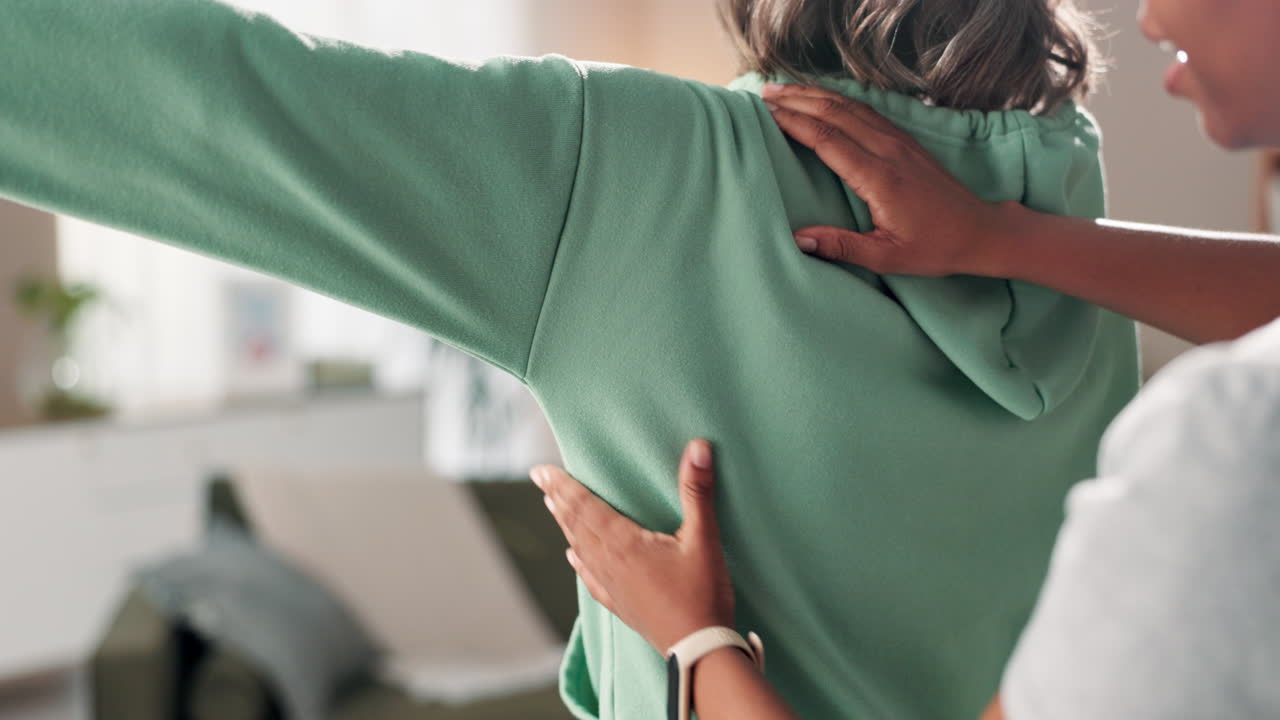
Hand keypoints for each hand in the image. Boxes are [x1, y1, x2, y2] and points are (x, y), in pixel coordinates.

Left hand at [531, 439, 735, 653]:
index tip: (542, 470)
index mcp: (624, 543)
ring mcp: (613, 586)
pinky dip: (579, 564)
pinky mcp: (621, 604)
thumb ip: (697, 491)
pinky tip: (573, 559)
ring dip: (565, 525)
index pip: (585, 507)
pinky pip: (591, 580)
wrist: (699, 650)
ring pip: (580, 549)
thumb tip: (699, 447)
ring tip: (552, 506)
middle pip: (576, 524)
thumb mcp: (704, 538)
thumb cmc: (702, 594)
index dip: (563, 486)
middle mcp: (610, 563)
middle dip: (557, 499)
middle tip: (540, 478)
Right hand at [762, 83, 1018, 277]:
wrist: (978, 231)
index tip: (765, 114)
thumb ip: (841, 247)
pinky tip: (819, 97)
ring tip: (781, 88)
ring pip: (850, 107)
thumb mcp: (886, 258)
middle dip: (796, 100)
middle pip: (835, 113)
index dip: (794, 123)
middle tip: (762, 95)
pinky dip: (836, 100)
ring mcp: (898, 141)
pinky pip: (864, 111)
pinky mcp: (904, 140)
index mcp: (880, 178)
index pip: (828, 140)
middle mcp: (888, 151)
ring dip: (813, 94)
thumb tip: (798, 240)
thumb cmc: (933, 248)